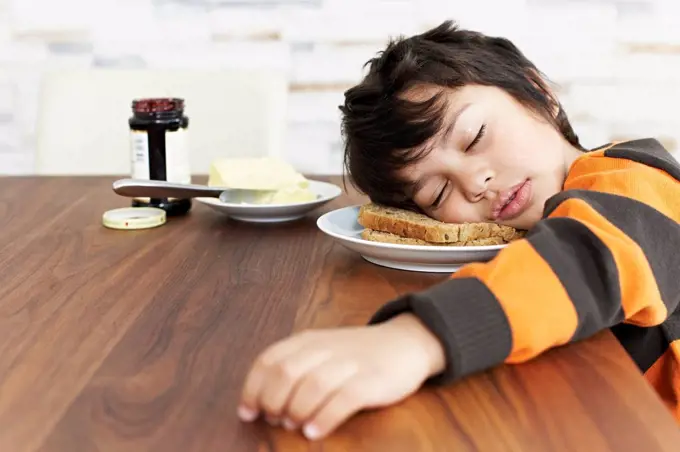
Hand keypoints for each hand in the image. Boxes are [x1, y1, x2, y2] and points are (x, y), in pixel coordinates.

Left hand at [238, 314, 445, 439]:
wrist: (406, 342)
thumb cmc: (356, 354)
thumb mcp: (320, 351)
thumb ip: (293, 368)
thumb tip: (260, 403)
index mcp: (308, 340)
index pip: (269, 360)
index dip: (252, 388)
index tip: (248, 412)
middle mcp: (326, 348)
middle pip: (285, 373)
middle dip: (273, 401)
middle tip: (276, 419)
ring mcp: (350, 364)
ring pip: (312, 385)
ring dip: (296, 411)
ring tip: (296, 426)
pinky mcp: (372, 380)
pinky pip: (344, 399)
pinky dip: (325, 418)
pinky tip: (315, 432)